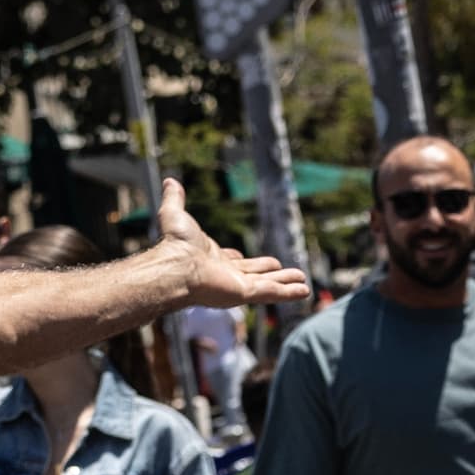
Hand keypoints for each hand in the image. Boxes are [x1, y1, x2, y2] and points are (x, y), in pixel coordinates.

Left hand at [145, 177, 310, 312]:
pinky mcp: (246, 293)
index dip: (238, 261)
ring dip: (285, 283)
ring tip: (302, 283)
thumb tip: (169, 181)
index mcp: (213, 258)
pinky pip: (273, 293)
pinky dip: (290, 293)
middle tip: (282, 269)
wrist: (177, 265)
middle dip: (270, 273)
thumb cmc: (174, 244)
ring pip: (269, 284)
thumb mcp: (175, 214)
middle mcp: (226, 274)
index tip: (242, 259)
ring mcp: (238, 286)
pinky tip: (305, 291)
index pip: (231, 262)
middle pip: (255, 273)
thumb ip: (175, 199)